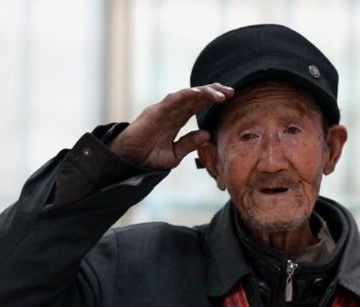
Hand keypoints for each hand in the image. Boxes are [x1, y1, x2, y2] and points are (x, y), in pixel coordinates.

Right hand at [110, 83, 233, 169]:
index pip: (198, 105)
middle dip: (213, 92)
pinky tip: (199, 94)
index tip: (230, 98)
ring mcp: (163, 110)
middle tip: (231, 91)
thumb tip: (208, 134)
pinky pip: (172, 100)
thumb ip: (189, 143)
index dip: (213, 100)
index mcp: (177, 120)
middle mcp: (172, 112)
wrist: (128, 162)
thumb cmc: (148, 158)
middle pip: (195, 97)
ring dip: (204, 92)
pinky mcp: (155, 112)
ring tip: (220, 94)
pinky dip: (186, 95)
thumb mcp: (174, 154)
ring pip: (187, 95)